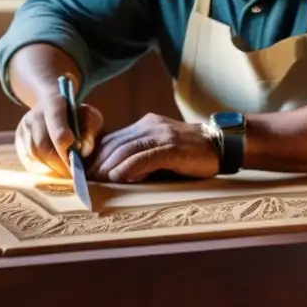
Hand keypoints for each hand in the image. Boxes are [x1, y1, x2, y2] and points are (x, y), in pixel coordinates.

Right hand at [15, 93, 103, 177]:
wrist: (51, 105)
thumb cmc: (76, 114)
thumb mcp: (90, 115)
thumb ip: (90, 129)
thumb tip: (83, 150)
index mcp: (53, 104)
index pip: (55, 125)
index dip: (64, 147)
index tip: (75, 161)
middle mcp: (34, 116)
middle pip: (41, 145)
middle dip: (58, 163)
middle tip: (72, 174)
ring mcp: (23, 128)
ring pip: (33, 155)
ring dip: (50, 168)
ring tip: (64, 173)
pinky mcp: (18, 141)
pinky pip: (27, 160)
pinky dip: (42, 170)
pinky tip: (53, 172)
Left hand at [90, 113, 219, 182]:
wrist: (221, 144)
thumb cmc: (190, 153)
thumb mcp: (161, 149)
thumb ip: (141, 154)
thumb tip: (116, 174)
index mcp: (146, 124)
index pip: (113, 138)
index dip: (96, 155)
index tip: (84, 172)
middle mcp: (151, 126)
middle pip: (115, 144)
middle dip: (98, 163)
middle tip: (85, 181)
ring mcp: (162, 135)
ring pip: (126, 149)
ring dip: (108, 167)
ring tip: (97, 182)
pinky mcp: (173, 148)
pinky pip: (145, 157)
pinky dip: (129, 168)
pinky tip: (118, 178)